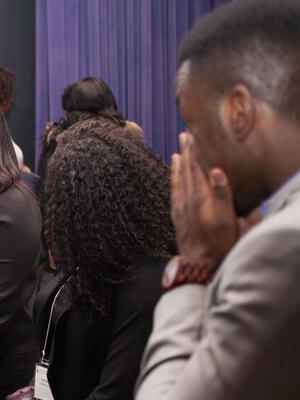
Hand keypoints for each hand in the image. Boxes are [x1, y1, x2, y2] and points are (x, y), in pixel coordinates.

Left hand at [171, 132, 239, 266]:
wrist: (198, 263)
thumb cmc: (218, 242)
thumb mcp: (226, 219)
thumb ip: (222, 194)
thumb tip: (216, 171)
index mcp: (200, 197)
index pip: (196, 169)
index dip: (194, 152)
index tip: (192, 136)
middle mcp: (187, 200)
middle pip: (186, 171)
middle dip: (186, 153)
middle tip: (183, 136)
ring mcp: (180, 208)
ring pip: (178, 181)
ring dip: (178, 166)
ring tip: (177, 153)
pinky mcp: (177, 217)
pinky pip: (173, 193)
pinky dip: (173, 181)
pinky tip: (174, 178)